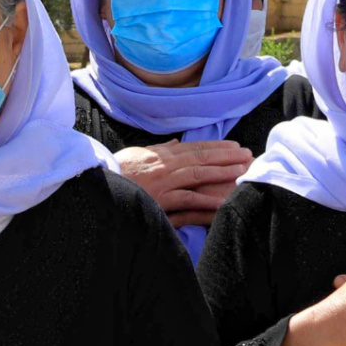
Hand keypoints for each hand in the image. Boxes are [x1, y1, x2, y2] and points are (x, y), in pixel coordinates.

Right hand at [115, 139, 250, 227]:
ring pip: (199, 173)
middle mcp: (166, 164)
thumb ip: (158, 150)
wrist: (98, 182)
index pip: (194, 147)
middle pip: (202, 156)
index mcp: (161, 154)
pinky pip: (188, 199)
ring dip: (222, 171)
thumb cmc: (116, 170)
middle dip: (227, 155)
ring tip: (242, 171)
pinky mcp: (160, 199)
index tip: (234, 146)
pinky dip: (206, 200)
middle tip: (248, 154)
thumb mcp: (137, 154)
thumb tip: (174, 143)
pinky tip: (223, 202)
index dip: (216, 146)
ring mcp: (164, 181)